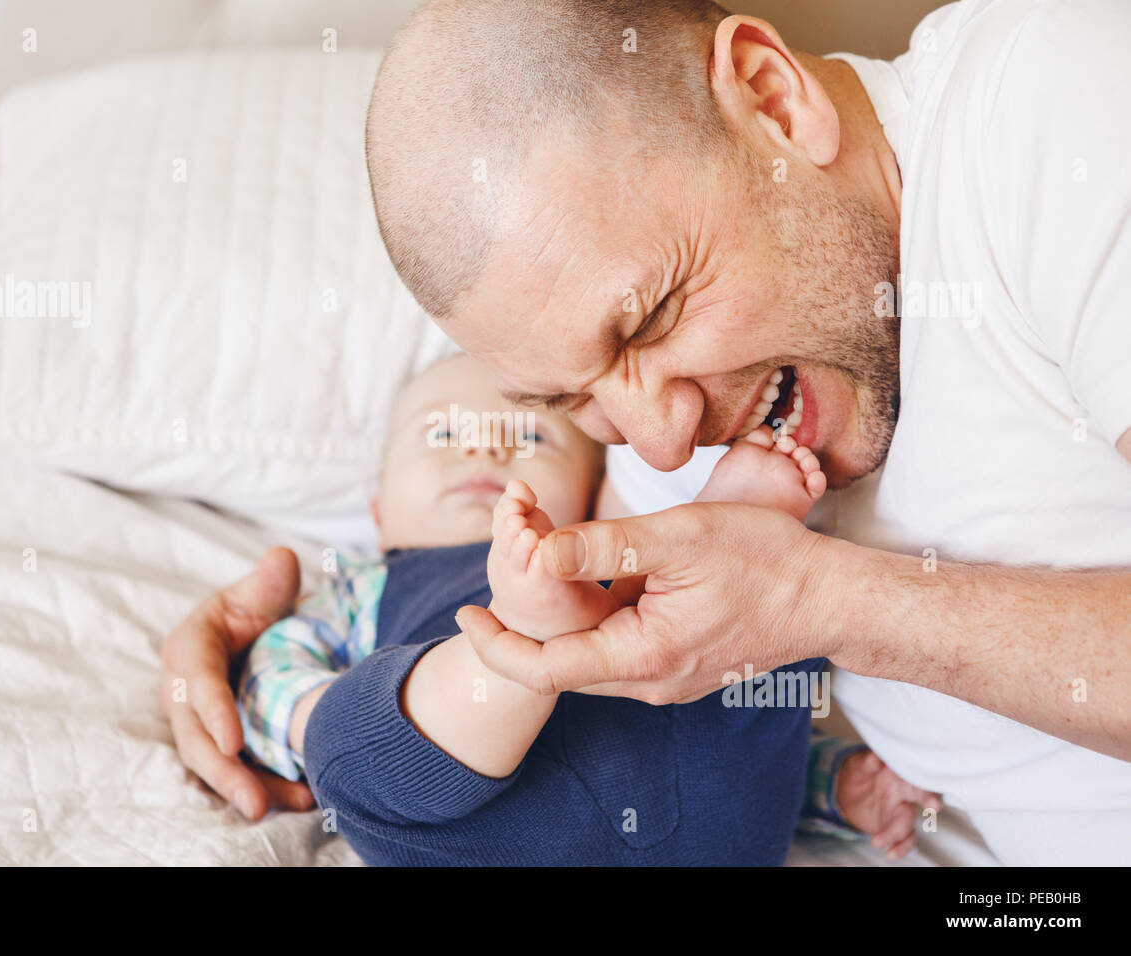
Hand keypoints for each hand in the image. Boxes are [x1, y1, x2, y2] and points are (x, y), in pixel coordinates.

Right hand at [161, 547, 314, 818]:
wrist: (253, 634)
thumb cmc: (250, 609)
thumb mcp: (258, 592)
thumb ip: (270, 582)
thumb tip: (282, 559)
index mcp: (189, 649)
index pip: (197, 684)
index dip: (214, 713)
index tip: (236, 741)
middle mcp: (185, 693)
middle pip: (197, 738)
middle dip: (225, 773)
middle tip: (255, 803)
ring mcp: (200, 723)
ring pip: (213, 763)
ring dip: (246, 788)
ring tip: (284, 808)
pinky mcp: (219, 742)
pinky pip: (235, 770)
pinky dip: (263, 786)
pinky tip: (297, 799)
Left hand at [458, 501, 838, 703]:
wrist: (830, 596)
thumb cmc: (766, 559)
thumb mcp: (681, 537)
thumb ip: (605, 546)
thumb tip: (537, 551)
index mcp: (645, 657)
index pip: (546, 668)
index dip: (497, 644)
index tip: (464, 611)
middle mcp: (651, 680)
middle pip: (562, 661)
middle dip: (522, 620)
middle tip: (500, 565)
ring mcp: (665, 676)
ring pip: (589, 652)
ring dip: (558, 613)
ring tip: (539, 556)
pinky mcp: (676, 661)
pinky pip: (618, 644)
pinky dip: (593, 612)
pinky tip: (590, 571)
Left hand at [835, 750, 941, 859]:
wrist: (846, 792)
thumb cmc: (858, 773)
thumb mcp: (858, 765)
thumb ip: (867, 763)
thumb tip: (875, 756)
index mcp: (898, 773)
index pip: (914, 773)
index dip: (921, 774)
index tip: (927, 781)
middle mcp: (906, 791)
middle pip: (922, 795)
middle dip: (930, 800)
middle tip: (933, 807)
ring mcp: (902, 810)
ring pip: (908, 822)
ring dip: (896, 833)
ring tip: (876, 841)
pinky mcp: (896, 826)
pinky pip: (906, 839)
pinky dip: (901, 848)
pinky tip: (891, 854)